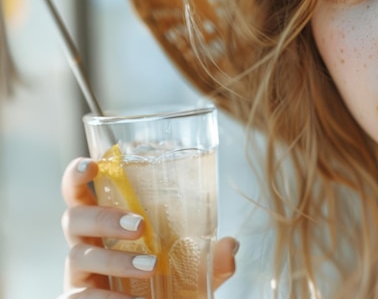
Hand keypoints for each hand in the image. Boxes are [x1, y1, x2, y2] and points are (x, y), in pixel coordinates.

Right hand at [59, 157, 237, 297]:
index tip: (91, 164)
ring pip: (79, 256)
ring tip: (151, 268)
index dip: (77, 176)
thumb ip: (210, 258)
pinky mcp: (77, 298)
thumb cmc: (165, 284)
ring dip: (116, 260)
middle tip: (140, 226)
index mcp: (105, 225)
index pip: (80, 193)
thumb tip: (230, 245)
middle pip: (75, 219)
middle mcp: (86, 244)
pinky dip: (108, 298)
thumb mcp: (191, 269)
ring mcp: (79, 273)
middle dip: (105, 218)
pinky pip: (81, 296)